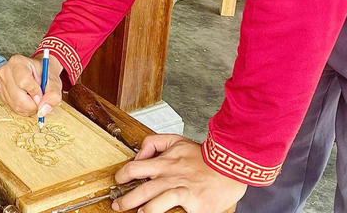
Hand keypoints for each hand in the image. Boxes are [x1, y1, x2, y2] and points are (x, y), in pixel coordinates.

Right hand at [0, 54, 62, 117]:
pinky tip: (30, 102)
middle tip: (41, 100)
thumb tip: (43, 110)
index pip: (23, 82)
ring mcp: (2, 83)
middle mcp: (6, 71)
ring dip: (29, 108)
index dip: (35, 92)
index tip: (42, 94)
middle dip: (33, 104)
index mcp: (17, 62)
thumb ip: (53, 95)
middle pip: (18, 97)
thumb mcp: (54, 81)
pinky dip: (24, 109)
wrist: (39, 71)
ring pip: (15, 104)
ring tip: (36, 99)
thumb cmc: (45, 73)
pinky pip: (13, 107)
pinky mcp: (2, 93)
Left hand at [112, 135, 245, 212]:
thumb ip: (154, 142)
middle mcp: (169, 176)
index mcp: (164, 162)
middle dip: (125, 200)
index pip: (134, 168)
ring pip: (154, 203)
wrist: (228, 166)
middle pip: (140, 190)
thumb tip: (138, 154)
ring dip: (143, 210)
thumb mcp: (176, 140)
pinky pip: (173, 210)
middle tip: (118, 205)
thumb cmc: (203, 157)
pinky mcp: (192, 202)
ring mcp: (180, 190)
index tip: (119, 181)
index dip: (122, 175)